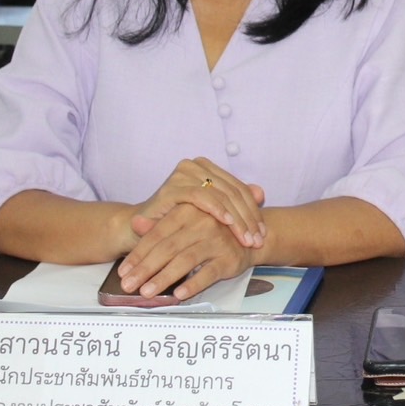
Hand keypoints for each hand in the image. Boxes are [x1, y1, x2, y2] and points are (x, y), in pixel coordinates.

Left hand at [120, 203, 260, 299]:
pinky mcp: (229, 258)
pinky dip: (193, 284)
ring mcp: (217, 240)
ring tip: (147, 292)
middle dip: (145, 269)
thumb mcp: (184, 221)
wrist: (249, 235)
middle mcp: (203, 223)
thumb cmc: (210, 229)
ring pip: (185, 260)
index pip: (157, 234)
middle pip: (168, 248)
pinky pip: (209, 273)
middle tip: (128, 285)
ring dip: (164, 278)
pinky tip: (178, 294)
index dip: (138, 254)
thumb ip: (159, 224)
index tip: (123, 271)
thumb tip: (135, 222)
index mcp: (188, 211)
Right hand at [129, 157, 266, 250]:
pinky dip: (217, 210)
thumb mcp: (210, 214)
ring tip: (247, 239)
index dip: (253, 212)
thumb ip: (234, 202)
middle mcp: (196, 165)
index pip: (238, 189)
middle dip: (248, 219)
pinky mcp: (172, 187)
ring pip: (221, 195)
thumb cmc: (178, 223)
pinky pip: (201, 197)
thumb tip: (261, 193)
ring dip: (237, 219)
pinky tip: (228, 224)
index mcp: (207, 167)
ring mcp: (183, 174)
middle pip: (232, 192)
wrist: (141, 231)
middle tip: (258, 240)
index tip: (263, 234)